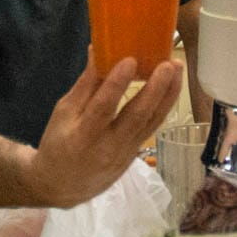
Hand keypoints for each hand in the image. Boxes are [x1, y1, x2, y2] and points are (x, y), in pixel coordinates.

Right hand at [26, 46, 182, 206]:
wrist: (64, 186)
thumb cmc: (58, 144)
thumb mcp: (63, 113)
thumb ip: (85, 84)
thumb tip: (98, 49)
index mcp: (82, 135)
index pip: (102, 108)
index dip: (116, 84)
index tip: (130, 60)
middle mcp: (108, 146)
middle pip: (136, 117)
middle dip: (155, 89)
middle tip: (168, 65)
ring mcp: (125, 152)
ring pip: (151, 122)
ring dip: (167, 95)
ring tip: (177, 69)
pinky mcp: (136, 153)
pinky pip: (152, 127)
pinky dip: (164, 105)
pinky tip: (172, 86)